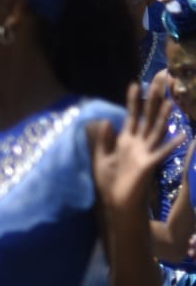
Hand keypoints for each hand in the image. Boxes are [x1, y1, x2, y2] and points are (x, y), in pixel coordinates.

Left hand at [94, 80, 184, 209]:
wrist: (116, 203)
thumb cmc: (110, 182)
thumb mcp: (101, 158)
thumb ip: (104, 140)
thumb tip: (107, 120)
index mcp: (126, 142)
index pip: (131, 116)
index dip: (133, 101)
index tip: (134, 84)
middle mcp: (138, 144)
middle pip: (147, 118)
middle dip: (152, 101)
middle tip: (159, 82)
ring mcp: (145, 153)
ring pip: (156, 131)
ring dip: (163, 117)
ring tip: (170, 102)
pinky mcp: (149, 165)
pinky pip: (162, 153)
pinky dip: (172, 145)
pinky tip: (183, 136)